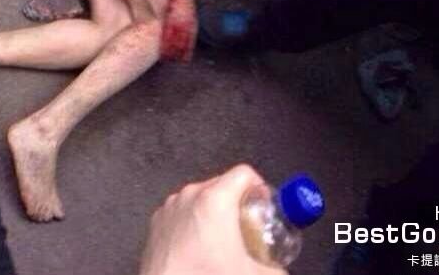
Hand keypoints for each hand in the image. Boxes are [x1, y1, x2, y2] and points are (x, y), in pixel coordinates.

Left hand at [139, 165, 286, 274]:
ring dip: (214, 214)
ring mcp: (170, 209)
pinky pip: (182, 213)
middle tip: (248, 229)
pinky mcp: (156, 224)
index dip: (260, 188)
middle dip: (238, 204)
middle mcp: (190, 197)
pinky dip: (193, 225)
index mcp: (215, 200)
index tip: (264, 206)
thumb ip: (277, 268)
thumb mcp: (253, 274)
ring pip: (201, 198)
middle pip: (223, 184)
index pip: (245, 173)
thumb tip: (281, 270)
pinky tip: (199, 250)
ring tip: (222, 244)